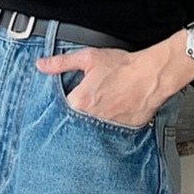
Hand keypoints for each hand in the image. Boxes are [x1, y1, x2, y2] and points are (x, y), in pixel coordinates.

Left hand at [36, 47, 166, 127]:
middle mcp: (91, 118)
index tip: (67, 102)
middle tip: (88, 106)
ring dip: (91, 125)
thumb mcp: (89, 58)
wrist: (151, 75)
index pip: (60, 111)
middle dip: (76, 118)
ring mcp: (107, 127)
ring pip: (91, 131)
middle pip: (74, 124)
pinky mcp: (122, 132)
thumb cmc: (123, 67)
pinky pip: (110, 135)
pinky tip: (112, 118)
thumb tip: (42, 65)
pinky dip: (108, 129)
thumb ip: (62, 63)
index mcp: (80, 102)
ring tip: (100, 112)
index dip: (62, 106)